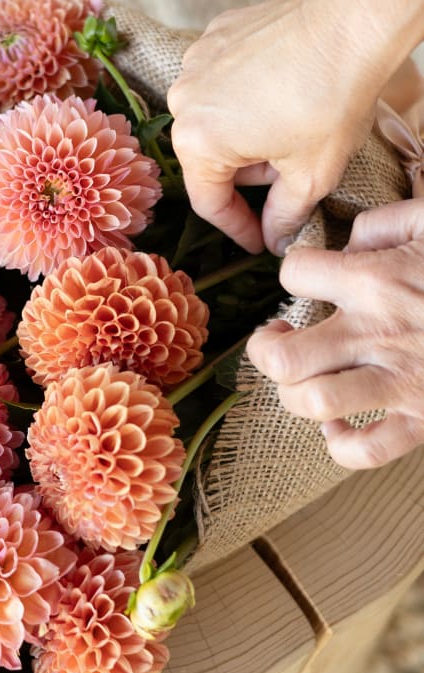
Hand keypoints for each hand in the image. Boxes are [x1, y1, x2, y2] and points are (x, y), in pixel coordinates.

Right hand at [167, 0, 379, 254]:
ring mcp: (195, 64)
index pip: (210, 203)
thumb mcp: (311, 176)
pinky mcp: (214, 36)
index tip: (258, 240)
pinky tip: (280, 91)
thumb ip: (283, 218)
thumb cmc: (332, 98)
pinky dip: (244, 94)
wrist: (357, 19)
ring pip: (215, 120)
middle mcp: (183, 103)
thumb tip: (273, 239)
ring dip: (244, 133)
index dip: (238, 227)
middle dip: (248, 174)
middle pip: (210, 160)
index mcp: (196, 144)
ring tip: (288, 125)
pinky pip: (221, 82)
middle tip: (289, 172)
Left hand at [246, 198, 423, 468]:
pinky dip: (338, 443)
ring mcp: (400, 381)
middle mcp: (379, 332)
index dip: (293, 272)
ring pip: (310, 403)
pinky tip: (339, 422)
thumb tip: (350, 240)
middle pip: (282, 357)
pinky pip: (361, 451)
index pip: (294, 273)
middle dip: (265, 351)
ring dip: (293, 396)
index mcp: (380, 279)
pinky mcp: (423, 421)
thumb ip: (390, 221)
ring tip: (303, 380)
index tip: (307, 280)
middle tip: (277, 341)